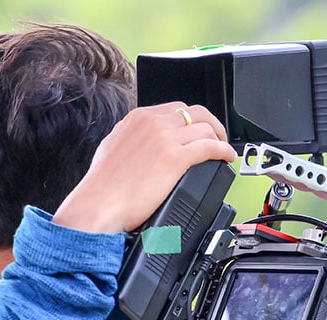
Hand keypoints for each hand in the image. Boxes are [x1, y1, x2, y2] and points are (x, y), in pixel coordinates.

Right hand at [53, 102, 236, 232]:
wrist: (99, 203)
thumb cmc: (103, 185)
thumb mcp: (114, 147)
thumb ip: (134, 138)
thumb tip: (148, 144)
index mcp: (138, 118)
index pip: (176, 108)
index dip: (194, 120)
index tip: (200, 130)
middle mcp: (152, 122)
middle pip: (195, 113)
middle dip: (212, 124)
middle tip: (218, 138)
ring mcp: (164, 138)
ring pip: (206, 128)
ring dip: (220, 139)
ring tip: (224, 151)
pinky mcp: (175, 158)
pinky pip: (210, 147)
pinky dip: (224, 150)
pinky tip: (227, 158)